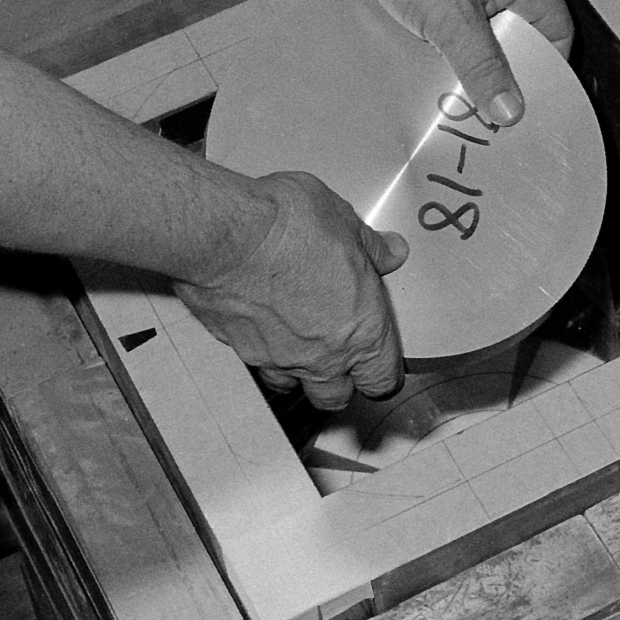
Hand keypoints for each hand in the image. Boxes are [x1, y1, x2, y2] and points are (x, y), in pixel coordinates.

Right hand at [177, 169, 408, 411]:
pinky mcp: (239, 347)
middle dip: (340, 383)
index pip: (382, 379)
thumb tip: (389, 252)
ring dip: (298, 371)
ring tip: (298, 341)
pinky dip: (261, 348)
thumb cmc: (291, 228)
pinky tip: (260, 321)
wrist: (229, 233)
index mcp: (361, 330)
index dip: (383, 375)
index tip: (381, 363)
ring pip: (292, 386)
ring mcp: (278, 357)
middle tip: (340, 359)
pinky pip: (256, 360)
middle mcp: (322, 355)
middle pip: (336, 397)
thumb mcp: (346, 223)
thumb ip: (371, 248)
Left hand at [330, 0, 574, 126]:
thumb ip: (483, 67)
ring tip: (465, 95)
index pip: (557, 33)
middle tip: (495, 111)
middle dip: (506, 73)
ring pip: (488, 35)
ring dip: (475, 62)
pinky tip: (438, 70)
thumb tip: (510, 108)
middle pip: (522, 38)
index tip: (531, 106)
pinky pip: (460, 27)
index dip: (547, 71)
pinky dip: (452, 48)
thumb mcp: (452, 20)